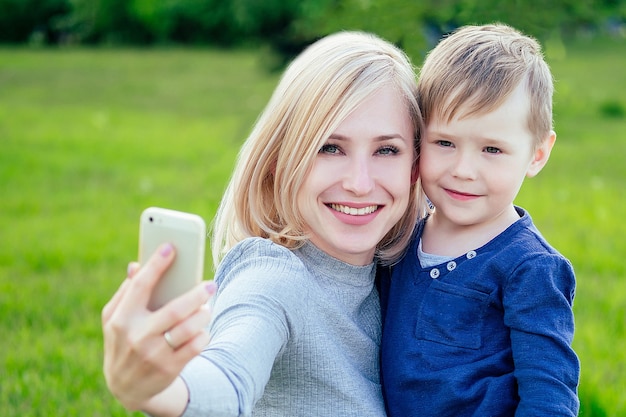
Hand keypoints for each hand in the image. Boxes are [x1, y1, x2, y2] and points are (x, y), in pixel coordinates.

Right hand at [102, 243, 215, 411]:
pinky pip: (195, 346)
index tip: (171, 247)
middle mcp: (136, 336)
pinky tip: (202, 329)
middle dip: (196, 294)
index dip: (156, 265)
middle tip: (211, 284)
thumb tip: (136, 265)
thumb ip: (126, 292)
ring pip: (189, 328)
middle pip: (174, 310)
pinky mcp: (169, 368)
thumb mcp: (115, 319)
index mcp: (121, 318)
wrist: (125, 387)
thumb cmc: (122, 342)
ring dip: (203, 314)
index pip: (140, 286)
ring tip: (207, 306)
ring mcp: (153, 354)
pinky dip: (203, 334)